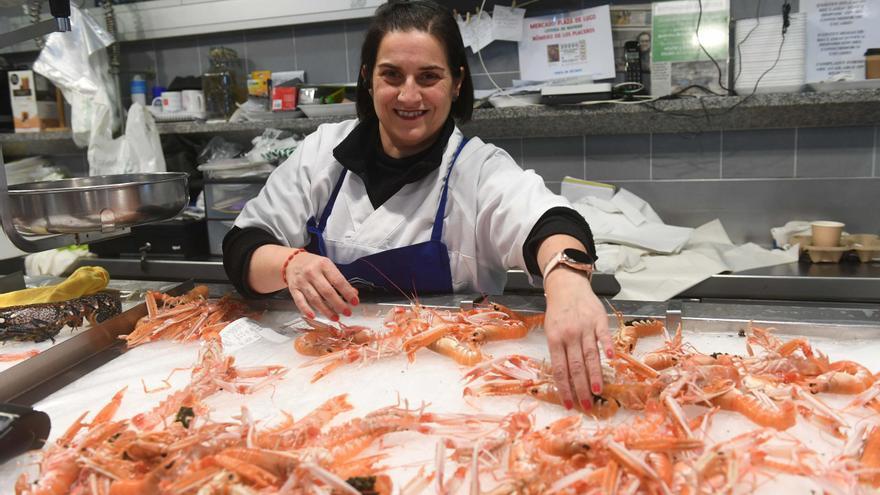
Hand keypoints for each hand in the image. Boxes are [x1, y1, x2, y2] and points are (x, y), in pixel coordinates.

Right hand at [283, 250, 358, 320]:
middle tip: (347, 312)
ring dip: (326, 311)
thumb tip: (353, 293)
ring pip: (315, 299)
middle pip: (327, 292)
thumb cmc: (314, 265)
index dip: (348, 293)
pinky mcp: (293, 289)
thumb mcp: (328, 267)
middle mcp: (312, 272)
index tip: (355, 302)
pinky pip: (300, 301)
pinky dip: (306, 310)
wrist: (292, 261)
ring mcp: (301, 281)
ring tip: (335, 318)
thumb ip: (340, 280)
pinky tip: (314, 316)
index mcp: (324, 264)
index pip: (338, 281)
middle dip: (339, 304)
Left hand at [543, 268, 612, 411]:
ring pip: (590, 355)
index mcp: (554, 339)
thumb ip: (559, 351)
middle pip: (575, 366)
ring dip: (594, 375)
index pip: (559, 369)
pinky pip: (604, 336)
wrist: (567, 287)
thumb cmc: (558, 313)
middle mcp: (569, 335)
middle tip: (586, 405)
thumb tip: (565, 378)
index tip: (569, 404)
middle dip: (580, 388)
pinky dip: (608, 347)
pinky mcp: (599, 320)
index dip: (564, 388)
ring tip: (598, 392)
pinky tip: (611, 360)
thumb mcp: (551, 331)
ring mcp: (585, 327)